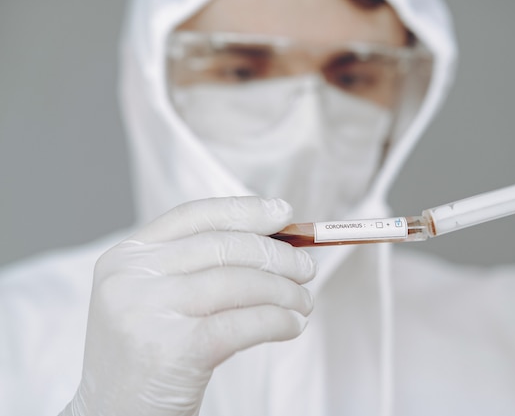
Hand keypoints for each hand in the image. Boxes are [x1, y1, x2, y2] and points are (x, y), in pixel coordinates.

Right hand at [61, 197, 315, 415]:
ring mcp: (147, 311)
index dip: (245, 210)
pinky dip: (278, 321)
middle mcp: (130, 277)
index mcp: (126, 257)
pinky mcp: (172, 349)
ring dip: (284, 291)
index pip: (195, 216)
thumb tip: (275, 240)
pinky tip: (291, 326)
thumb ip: (198, 265)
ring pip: (238, 282)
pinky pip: (244, 323)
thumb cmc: (149, 354)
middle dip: (277, 255)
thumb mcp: (156, 298)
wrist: (117, 415)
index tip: (284, 213)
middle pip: (223, 246)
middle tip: (306, 268)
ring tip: (304, 303)